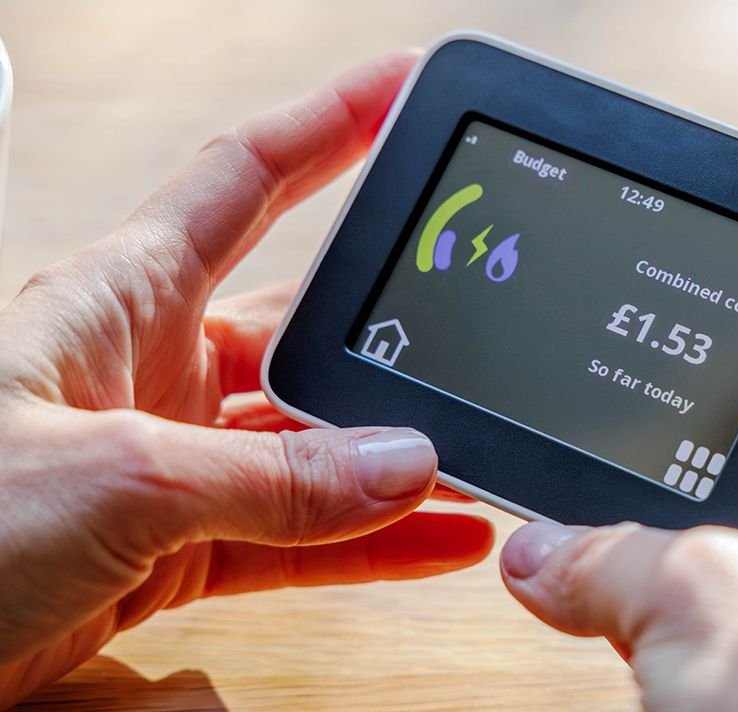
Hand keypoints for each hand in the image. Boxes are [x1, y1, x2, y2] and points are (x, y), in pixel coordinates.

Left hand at [0, 52, 492, 704]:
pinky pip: (296, 536)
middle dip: (388, 334)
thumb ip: (267, 480)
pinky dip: (368, 542)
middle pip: (302, 330)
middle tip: (476, 338)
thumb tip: (398, 464)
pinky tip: (438, 537)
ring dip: (392, 460)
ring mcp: (168, 463)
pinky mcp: (172, 546)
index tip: (403, 93)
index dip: (328, 126)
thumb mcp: (108, 479)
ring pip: (311, 449)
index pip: (245, 180)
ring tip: (478, 460)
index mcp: (120, 300)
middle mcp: (150, 370)